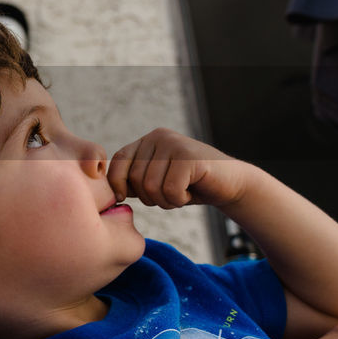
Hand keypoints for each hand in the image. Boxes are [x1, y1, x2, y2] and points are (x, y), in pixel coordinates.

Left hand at [107, 128, 252, 209]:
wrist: (230, 184)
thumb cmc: (190, 186)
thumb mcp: (156, 181)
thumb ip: (134, 180)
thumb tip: (107, 191)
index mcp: (146, 141)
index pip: (117, 163)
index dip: (116, 185)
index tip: (125, 198)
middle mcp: (158, 137)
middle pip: (134, 179)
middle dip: (150, 198)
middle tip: (170, 195)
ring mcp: (174, 144)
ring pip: (151, 187)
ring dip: (166, 201)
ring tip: (181, 193)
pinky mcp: (189, 157)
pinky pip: (170, 190)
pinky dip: (179, 200)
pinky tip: (190, 192)